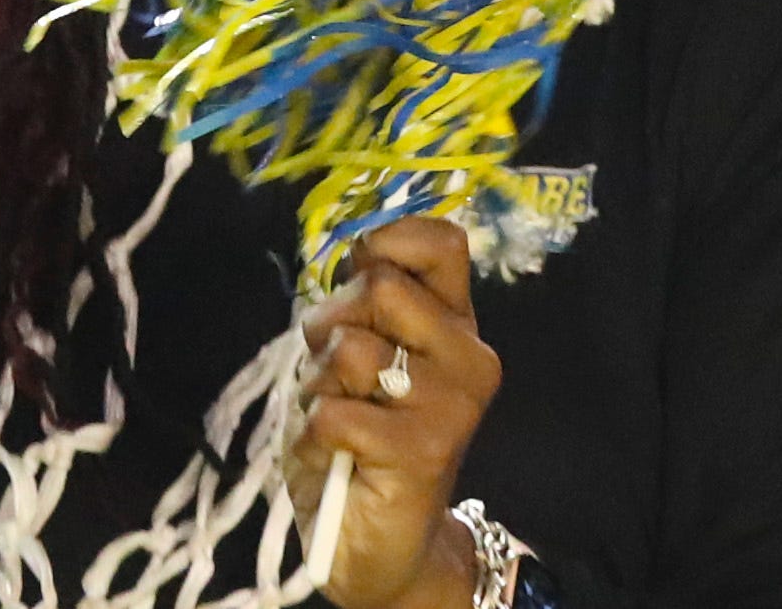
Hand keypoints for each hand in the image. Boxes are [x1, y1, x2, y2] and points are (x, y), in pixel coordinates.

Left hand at [285, 217, 500, 608]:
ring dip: (316, 382)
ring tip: (334, 415)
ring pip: (350, 347)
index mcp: (456, 322)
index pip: (443, 241)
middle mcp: (468, 355)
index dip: (387, 238)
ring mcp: (452, 404)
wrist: (382, 544)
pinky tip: (336, 456)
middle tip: (332, 368)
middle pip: (380, 285)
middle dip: (330, 320)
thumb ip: (365, 301)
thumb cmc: (361, 433)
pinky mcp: (425, 451)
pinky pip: (333, 412)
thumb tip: (357, 248)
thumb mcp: (360, 349)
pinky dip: (313, 433)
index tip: (358, 271)